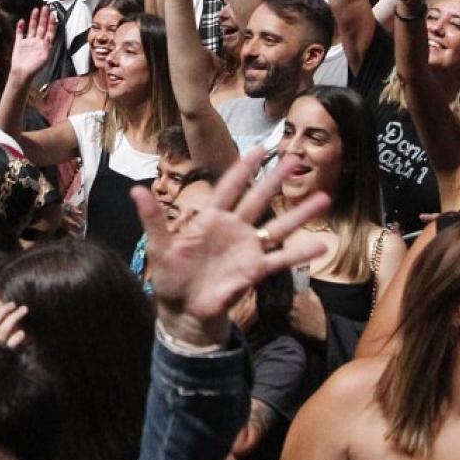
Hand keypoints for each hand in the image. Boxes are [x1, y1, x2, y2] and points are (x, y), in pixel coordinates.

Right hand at [8, 8, 57, 81]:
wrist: (22, 74)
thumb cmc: (35, 68)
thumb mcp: (45, 57)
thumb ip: (48, 47)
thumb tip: (50, 39)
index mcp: (45, 45)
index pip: (50, 31)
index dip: (52, 23)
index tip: (53, 15)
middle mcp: (37, 42)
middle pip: (42, 27)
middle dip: (44, 17)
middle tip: (46, 7)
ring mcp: (28, 42)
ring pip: (32, 28)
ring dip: (34, 19)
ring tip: (36, 10)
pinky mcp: (19, 44)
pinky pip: (20, 33)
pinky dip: (20, 27)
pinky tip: (21, 21)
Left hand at [141, 148, 330, 345]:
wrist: (183, 311)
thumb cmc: (171, 277)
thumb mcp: (160, 247)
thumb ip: (153, 219)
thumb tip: (136, 190)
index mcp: (210, 219)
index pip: (229, 187)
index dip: (243, 168)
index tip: (259, 149)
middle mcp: (233, 229)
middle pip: (258, 199)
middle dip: (276, 179)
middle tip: (296, 158)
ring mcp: (247, 249)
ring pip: (277, 226)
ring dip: (299, 213)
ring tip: (323, 198)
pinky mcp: (254, 271)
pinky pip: (280, 260)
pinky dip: (301, 253)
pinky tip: (322, 245)